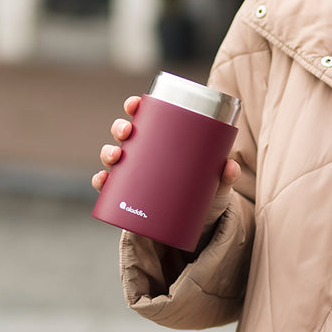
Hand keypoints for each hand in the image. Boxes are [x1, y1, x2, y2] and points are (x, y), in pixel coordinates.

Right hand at [92, 95, 241, 231]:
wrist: (198, 227)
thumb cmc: (206, 197)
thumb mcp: (216, 186)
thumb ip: (224, 177)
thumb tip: (230, 167)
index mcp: (164, 142)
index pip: (146, 117)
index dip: (135, 106)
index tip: (134, 104)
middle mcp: (145, 154)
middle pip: (125, 133)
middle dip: (120, 127)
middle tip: (126, 132)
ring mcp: (135, 174)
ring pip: (113, 156)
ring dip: (108, 151)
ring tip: (115, 156)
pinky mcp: (128, 197)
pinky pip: (108, 186)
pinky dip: (101, 181)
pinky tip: (102, 180)